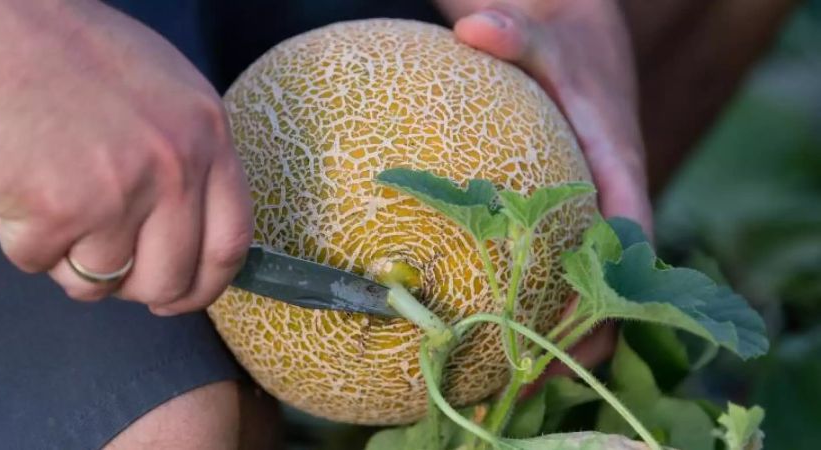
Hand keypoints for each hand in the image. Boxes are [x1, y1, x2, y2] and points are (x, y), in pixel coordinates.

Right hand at [0, 0, 252, 314]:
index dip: (206, 285)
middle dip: (134, 289)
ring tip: (54, 200)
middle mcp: (176, 170)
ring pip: (101, 284)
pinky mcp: (58, 212)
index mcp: (210, 138)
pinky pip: (41, 264)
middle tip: (107, 264)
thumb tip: (194, 232)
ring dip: (71, 260)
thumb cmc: (72, 52)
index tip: (182, 297)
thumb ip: (192, 159)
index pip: (231, 243)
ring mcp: (120, 194)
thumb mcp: (168, 92)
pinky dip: (24, 240)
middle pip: (168, 281)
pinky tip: (20, 187)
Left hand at [438, 0, 651, 377]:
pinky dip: (534, 302)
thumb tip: (475, 29)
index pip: (629, 235)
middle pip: (614, 283)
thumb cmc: (567, 49)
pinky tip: (482, 327)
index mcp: (619, 164)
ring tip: (503, 379)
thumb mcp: (544, 34)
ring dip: (557, 333)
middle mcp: (614, 199)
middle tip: (528, 380)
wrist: (585, 49)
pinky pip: (558, 268)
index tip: (579, 333)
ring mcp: (593, 215)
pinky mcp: (570, 221)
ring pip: (589, 286)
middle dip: (582, 335)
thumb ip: (517, 34)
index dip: (611, 288)